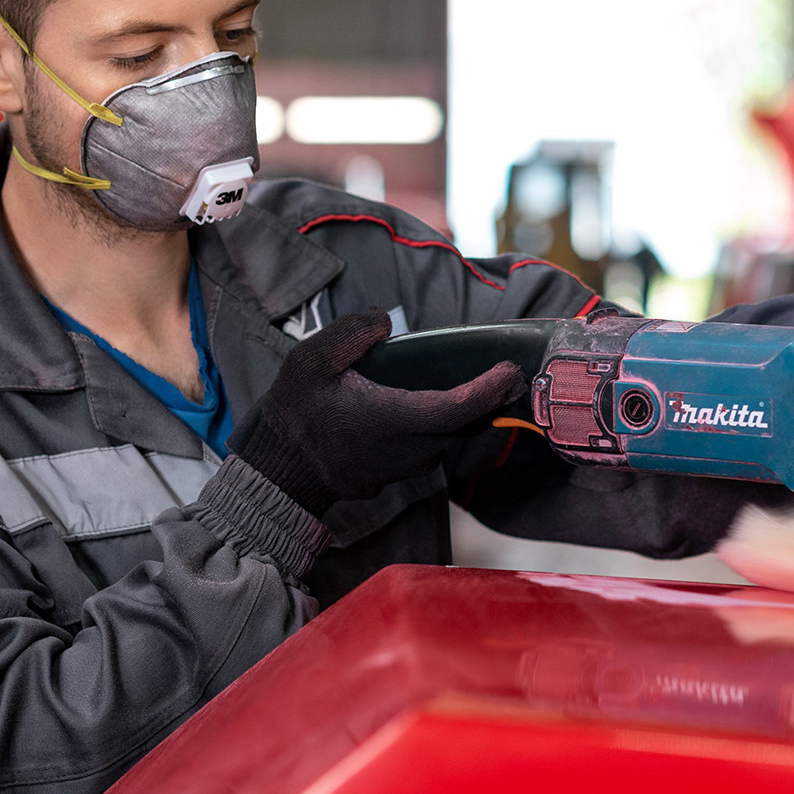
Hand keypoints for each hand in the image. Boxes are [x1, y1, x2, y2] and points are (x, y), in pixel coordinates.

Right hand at [229, 308, 527, 513]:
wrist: (279, 469)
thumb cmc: (296, 415)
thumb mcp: (311, 361)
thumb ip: (351, 335)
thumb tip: (385, 322)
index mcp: (394, 419)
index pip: (457, 408)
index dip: (488, 390)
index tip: (510, 370)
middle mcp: (411, 448)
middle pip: (467, 423)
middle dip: (494, 397)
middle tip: (514, 371)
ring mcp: (409, 464)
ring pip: (455, 437)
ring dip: (475, 411)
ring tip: (493, 382)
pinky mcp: (402, 470)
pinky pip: (439, 444)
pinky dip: (455, 423)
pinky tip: (455, 402)